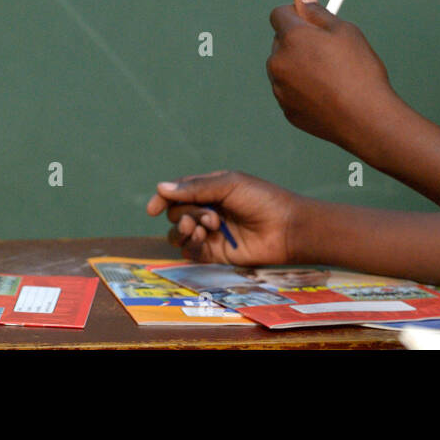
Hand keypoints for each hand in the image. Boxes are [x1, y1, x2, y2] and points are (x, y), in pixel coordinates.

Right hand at [145, 170, 299, 263]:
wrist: (285, 228)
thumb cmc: (262, 199)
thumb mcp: (228, 185)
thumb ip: (194, 188)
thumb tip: (160, 187)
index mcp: (211, 189)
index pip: (178, 192)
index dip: (164, 199)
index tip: (153, 208)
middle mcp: (207, 210)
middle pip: (176, 212)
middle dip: (186, 214)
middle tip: (212, 218)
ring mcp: (210, 232)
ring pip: (178, 233)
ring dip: (184, 230)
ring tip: (203, 229)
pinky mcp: (214, 253)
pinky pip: (189, 251)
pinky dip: (189, 244)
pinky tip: (204, 239)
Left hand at [266, 0, 398, 149]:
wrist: (365, 119)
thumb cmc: (359, 72)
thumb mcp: (345, 31)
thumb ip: (318, 12)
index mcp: (292, 38)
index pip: (279, 14)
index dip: (296, 13)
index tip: (311, 19)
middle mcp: (279, 62)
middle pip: (280, 41)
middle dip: (298, 41)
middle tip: (327, 49)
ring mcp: (280, 88)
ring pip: (285, 67)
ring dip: (299, 66)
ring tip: (331, 76)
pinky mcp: (287, 109)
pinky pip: (290, 91)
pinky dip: (303, 89)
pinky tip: (328, 94)